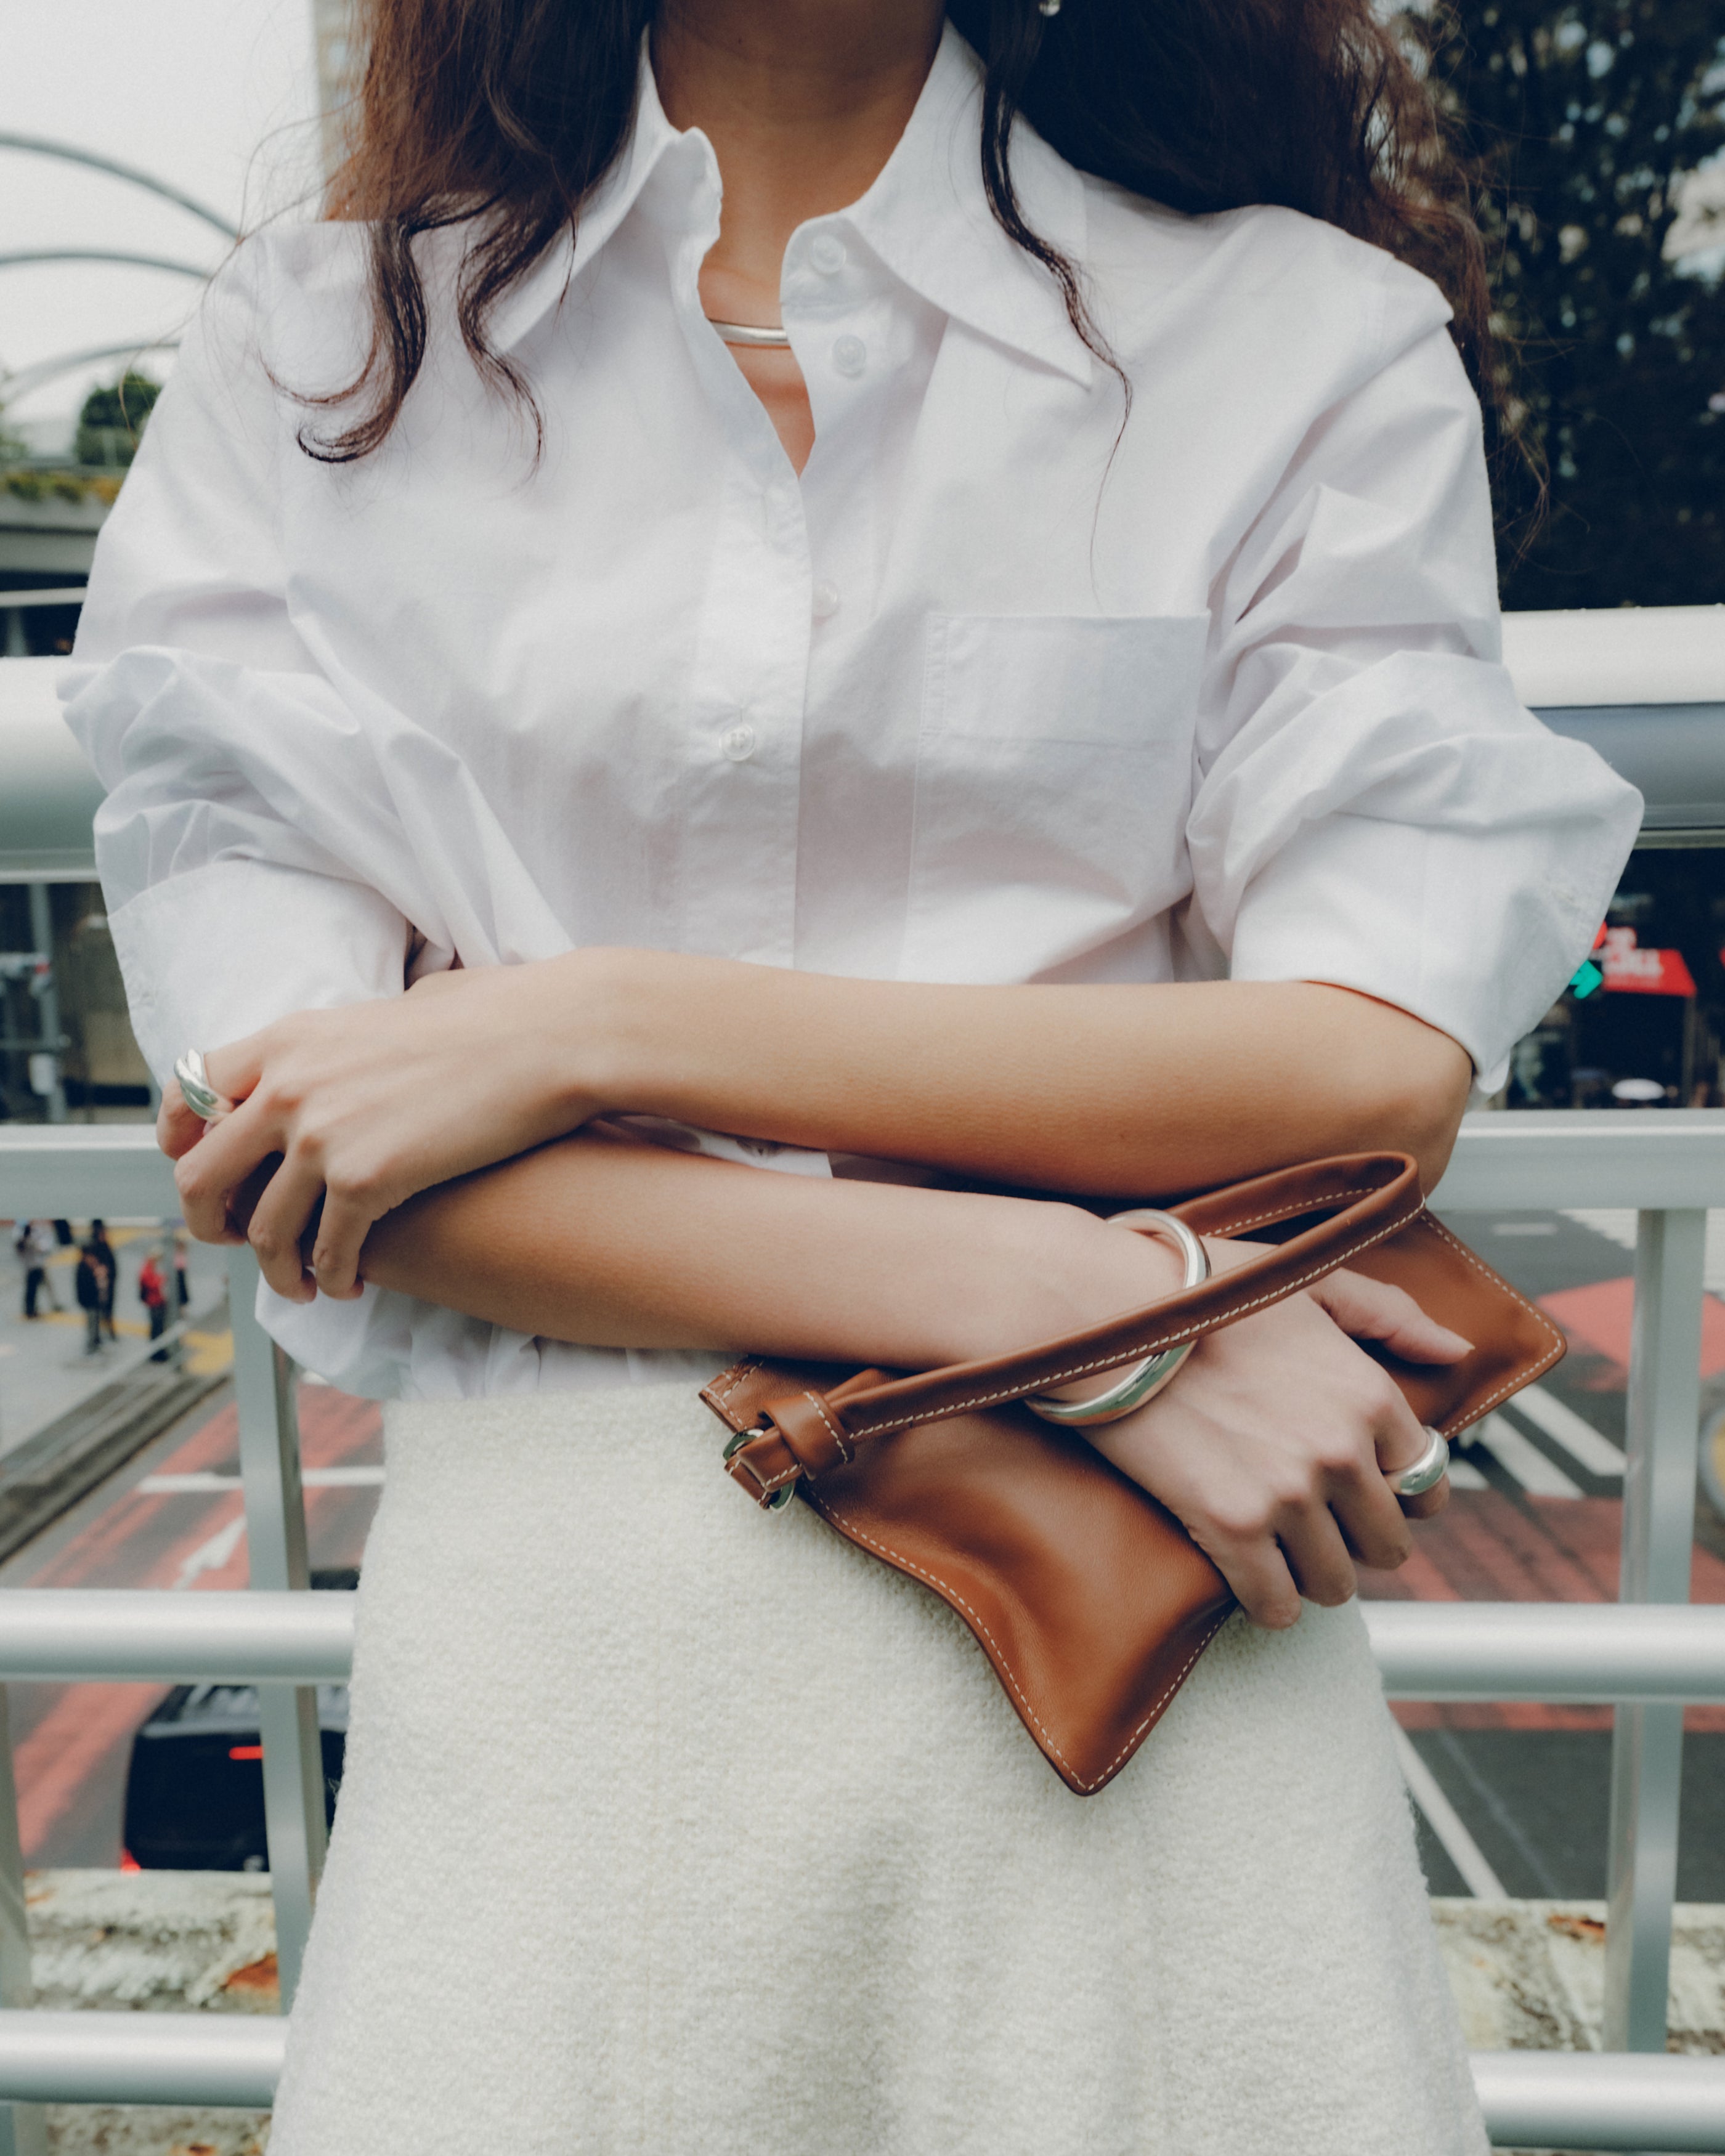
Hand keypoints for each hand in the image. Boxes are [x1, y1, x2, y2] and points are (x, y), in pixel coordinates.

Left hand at [161, 959, 614, 1301]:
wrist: (545, 1038)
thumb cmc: (489, 1018)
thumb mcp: (389, 1012)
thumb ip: (343, 1044)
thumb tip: (346, 1059)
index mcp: (287, 1039)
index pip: (190, 1092)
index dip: (181, 1141)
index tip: (198, 1166)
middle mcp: (287, 1087)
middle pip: (202, 1174)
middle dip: (210, 1223)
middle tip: (238, 1241)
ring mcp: (322, 1136)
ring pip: (264, 1231)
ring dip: (278, 1269)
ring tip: (305, 1284)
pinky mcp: (367, 1180)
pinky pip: (327, 1251)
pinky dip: (333, 1278)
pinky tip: (351, 1284)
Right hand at [1086, 1262, 1467, 1628]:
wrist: (1105, 1311)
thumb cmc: (1199, 1288)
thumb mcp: (1307, 1283)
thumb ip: (1387, 1314)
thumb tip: (1455, 1348)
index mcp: (1366, 1392)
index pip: (1423, 1477)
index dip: (1393, 1489)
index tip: (1364, 1490)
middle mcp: (1341, 1449)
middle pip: (1386, 1543)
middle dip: (1354, 1538)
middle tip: (1315, 1523)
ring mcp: (1288, 1493)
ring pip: (1335, 1582)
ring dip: (1311, 1574)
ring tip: (1279, 1550)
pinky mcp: (1231, 1525)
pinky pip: (1275, 1604)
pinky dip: (1267, 1602)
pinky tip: (1250, 1580)